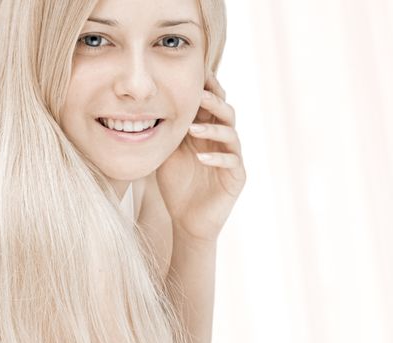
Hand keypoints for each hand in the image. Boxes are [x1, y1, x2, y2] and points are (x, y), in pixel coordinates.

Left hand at [156, 72, 245, 241]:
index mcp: (206, 130)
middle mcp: (222, 140)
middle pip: (225, 112)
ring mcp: (232, 157)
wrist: (187, 219)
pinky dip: (217, 158)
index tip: (195, 75)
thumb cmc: (177, 184)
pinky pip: (232, 162)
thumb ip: (169, 130)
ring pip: (230, 133)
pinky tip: (202, 159)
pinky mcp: (237, 176)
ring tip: (192, 129)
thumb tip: (155, 104)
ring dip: (212, 129)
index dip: (206, 89)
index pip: (210, 104)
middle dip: (213, 101)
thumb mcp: (169, 152)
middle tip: (198, 95)